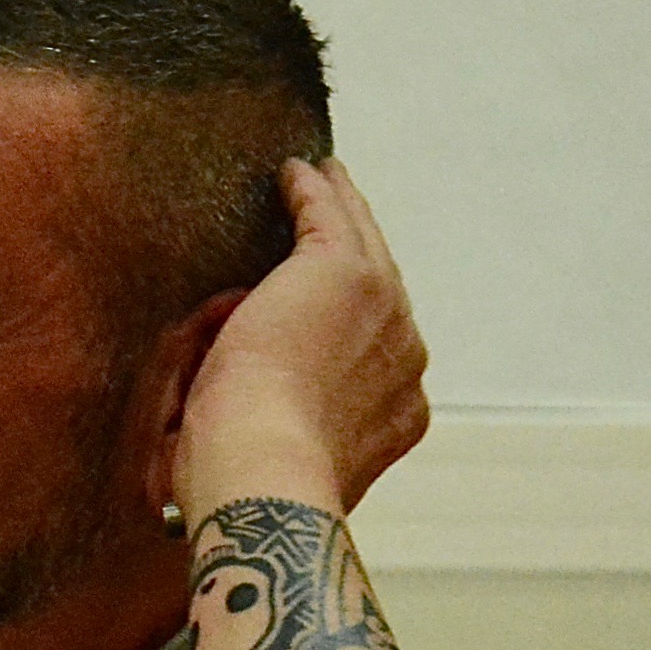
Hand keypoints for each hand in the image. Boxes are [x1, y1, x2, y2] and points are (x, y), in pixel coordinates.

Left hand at [172, 159, 430, 519]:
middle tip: (339, 217)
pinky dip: (311, 192)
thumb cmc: (251, 476)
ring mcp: (384, 311)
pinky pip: (327, 216)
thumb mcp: (283, 451)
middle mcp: (406, 358)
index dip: (358, 319)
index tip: (337, 302)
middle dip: (362, 252)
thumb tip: (244, 394)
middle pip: (385, 288)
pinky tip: (295, 172)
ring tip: (321, 179)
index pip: (379, 347)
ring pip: (362, 241)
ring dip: (340, 205)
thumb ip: (287, 424)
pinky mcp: (345, 274)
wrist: (263, 465)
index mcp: (399, 412)